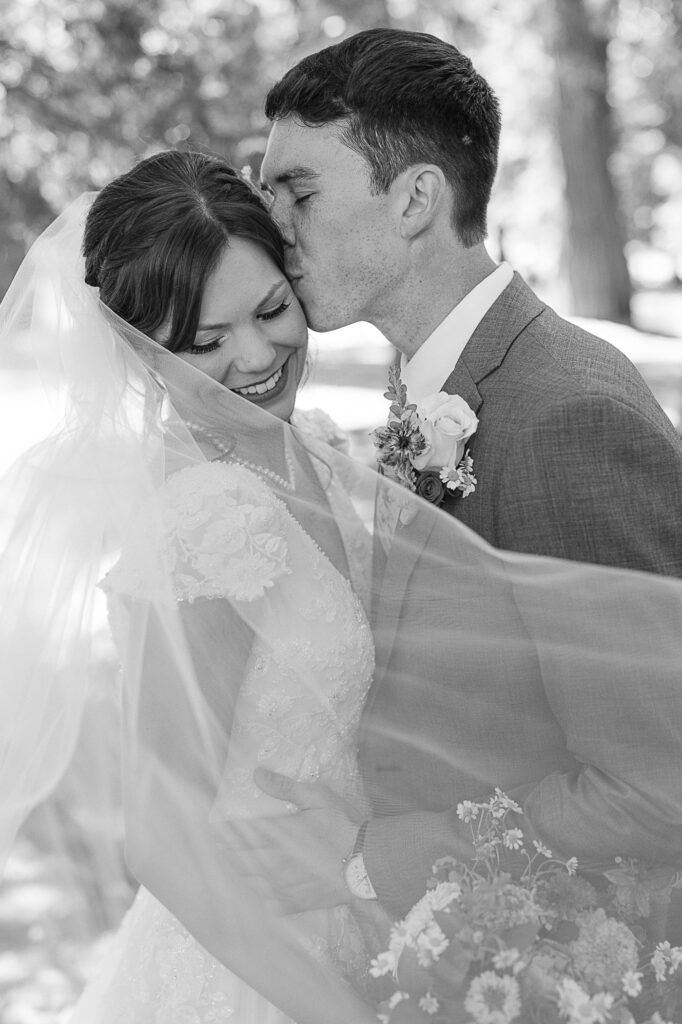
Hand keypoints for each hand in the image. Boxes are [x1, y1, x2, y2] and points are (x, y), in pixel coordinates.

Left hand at [219, 768, 362, 913]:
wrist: (367, 863)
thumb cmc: (343, 826)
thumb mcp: (317, 797)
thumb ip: (285, 787)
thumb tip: (258, 774)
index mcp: (276, 835)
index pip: (237, 834)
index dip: (222, 831)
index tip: (214, 827)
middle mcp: (272, 863)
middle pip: (236, 859)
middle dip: (227, 850)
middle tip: (221, 844)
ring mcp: (281, 886)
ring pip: (248, 881)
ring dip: (240, 870)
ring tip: (238, 862)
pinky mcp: (292, 904)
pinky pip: (265, 902)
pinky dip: (259, 893)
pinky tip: (261, 886)